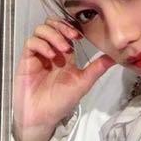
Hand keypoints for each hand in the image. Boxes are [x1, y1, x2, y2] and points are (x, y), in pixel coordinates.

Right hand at [12, 18, 116, 140]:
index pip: (67, 30)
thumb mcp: (83, 83)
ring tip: (61, 48)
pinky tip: (50, 55)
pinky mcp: (27, 59)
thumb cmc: (61, 102)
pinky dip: (41, 44)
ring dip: (53, 34)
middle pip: (53, 24)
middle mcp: (52, 51)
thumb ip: (97, 68)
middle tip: (72, 36)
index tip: (80, 35)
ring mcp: (39, 54)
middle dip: (63, 26)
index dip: (73, 27)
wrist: (41, 117)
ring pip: (42, 30)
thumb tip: (114, 58)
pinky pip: (31, 42)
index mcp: (66, 55)